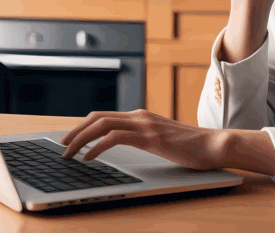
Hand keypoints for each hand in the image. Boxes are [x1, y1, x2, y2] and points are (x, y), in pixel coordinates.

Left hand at [60, 110, 223, 169]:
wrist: (213, 145)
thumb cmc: (191, 147)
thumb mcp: (162, 140)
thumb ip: (144, 138)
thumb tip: (126, 146)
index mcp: (140, 116)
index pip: (103, 116)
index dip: (82, 126)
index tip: (69, 139)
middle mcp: (140, 116)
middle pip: (97, 117)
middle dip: (75, 131)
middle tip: (61, 146)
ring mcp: (145, 125)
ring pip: (102, 125)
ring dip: (80, 139)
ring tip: (68, 154)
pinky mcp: (150, 137)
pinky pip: (116, 137)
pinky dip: (97, 147)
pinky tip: (89, 158)